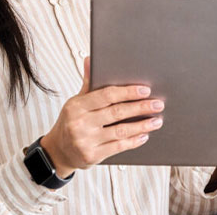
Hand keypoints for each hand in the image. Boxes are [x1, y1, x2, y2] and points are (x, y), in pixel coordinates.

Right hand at [40, 57, 163, 177]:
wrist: (58, 151)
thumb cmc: (72, 122)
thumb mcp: (76, 102)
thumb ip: (88, 83)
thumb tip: (90, 59)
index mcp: (77, 106)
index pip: (106, 95)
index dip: (128, 92)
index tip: (145, 90)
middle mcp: (80, 123)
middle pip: (117, 112)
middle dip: (140, 107)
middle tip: (158, 104)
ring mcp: (86, 141)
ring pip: (120, 131)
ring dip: (142, 125)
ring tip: (157, 120)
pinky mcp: (92, 156)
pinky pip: (118, 147)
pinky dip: (134, 141)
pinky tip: (145, 135)